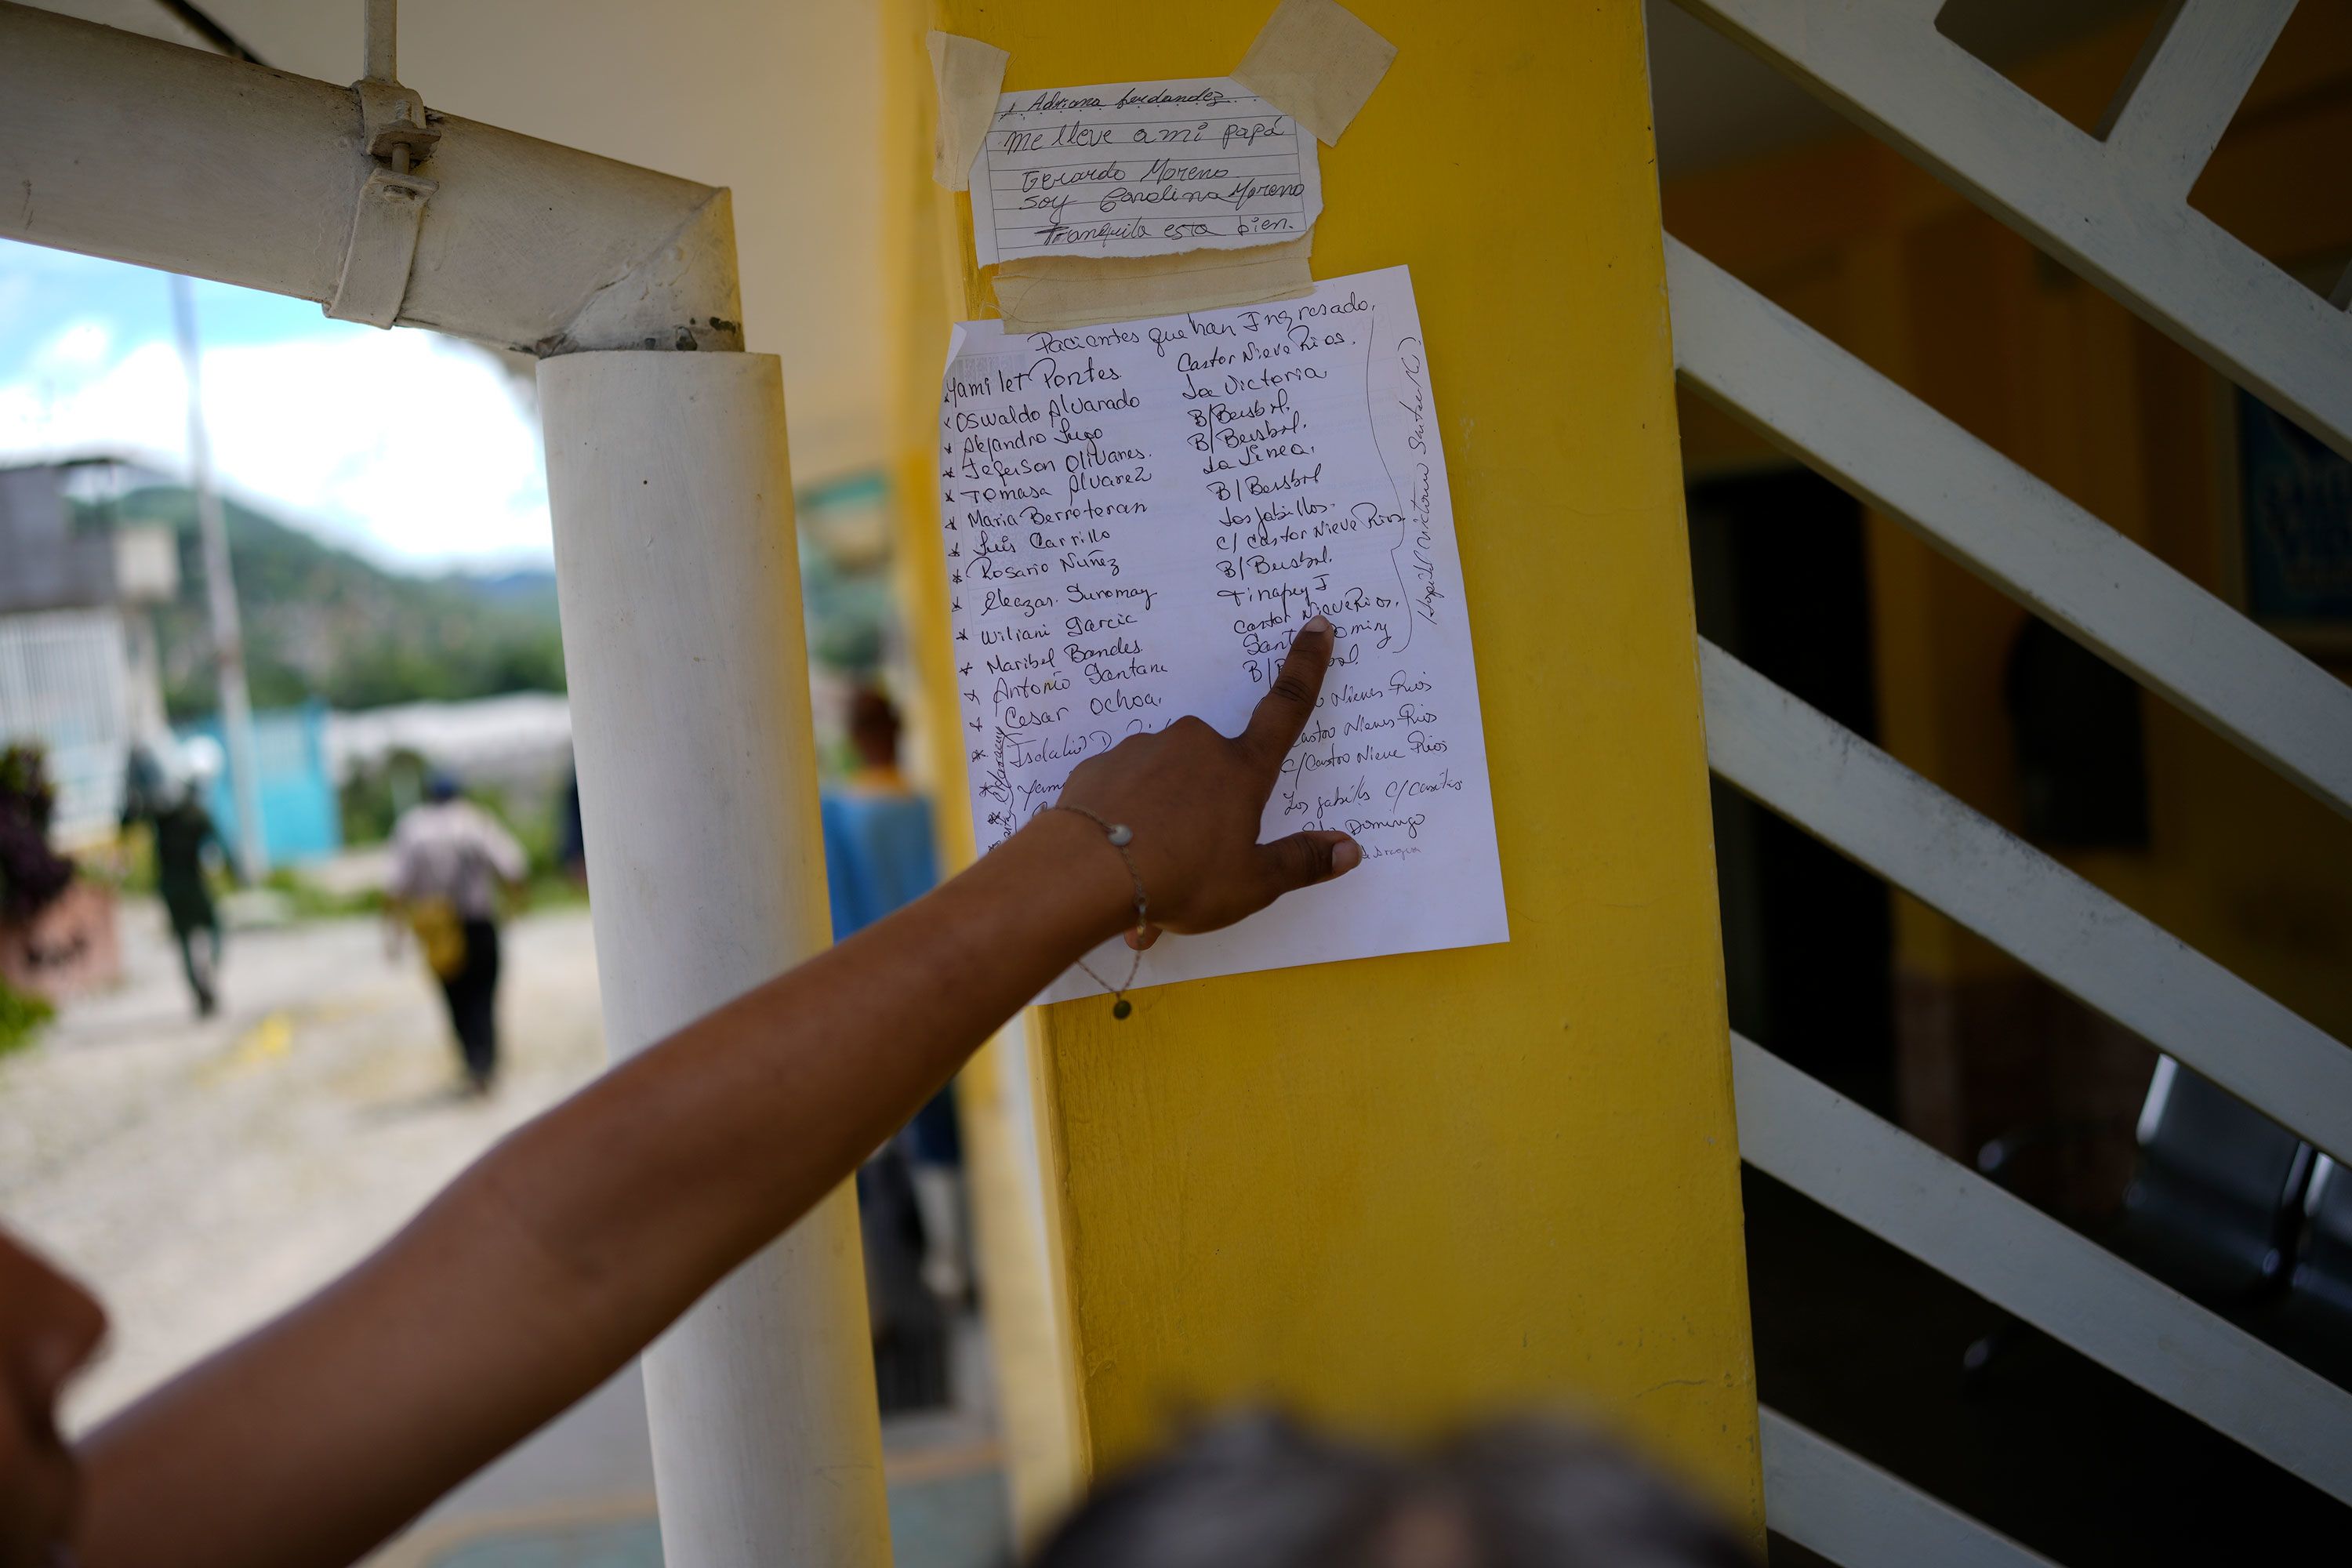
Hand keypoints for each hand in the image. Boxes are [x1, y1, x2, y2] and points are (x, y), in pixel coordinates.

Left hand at [1045, 616, 1360, 946]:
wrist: (1084, 873)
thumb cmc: (1182, 877)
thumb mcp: (1252, 883)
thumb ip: (1300, 862)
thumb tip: (1350, 851)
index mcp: (1240, 769)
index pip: (1286, 709)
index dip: (1306, 665)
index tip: (1317, 626)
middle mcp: (1195, 745)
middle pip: (1215, 769)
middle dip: (1208, 811)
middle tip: (1193, 867)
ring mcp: (1144, 749)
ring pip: (1166, 784)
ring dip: (1164, 821)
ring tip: (1151, 876)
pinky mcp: (1101, 765)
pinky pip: (1125, 791)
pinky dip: (1127, 821)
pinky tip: (1119, 859)